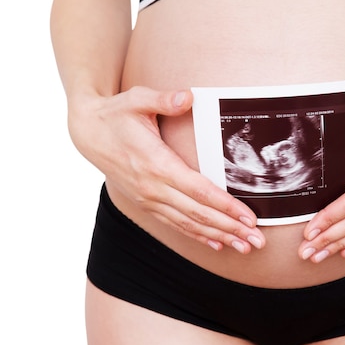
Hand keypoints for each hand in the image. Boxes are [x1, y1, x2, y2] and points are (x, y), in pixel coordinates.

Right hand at [68, 86, 265, 253]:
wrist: (87, 132)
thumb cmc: (117, 115)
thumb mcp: (137, 100)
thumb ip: (163, 99)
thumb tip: (187, 97)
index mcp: (157, 164)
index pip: (199, 191)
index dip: (226, 207)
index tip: (249, 218)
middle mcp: (153, 188)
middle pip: (199, 214)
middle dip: (231, 229)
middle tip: (257, 241)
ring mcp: (148, 199)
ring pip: (189, 224)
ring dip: (219, 237)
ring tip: (244, 247)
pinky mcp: (146, 203)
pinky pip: (175, 224)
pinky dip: (197, 235)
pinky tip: (217, 243)